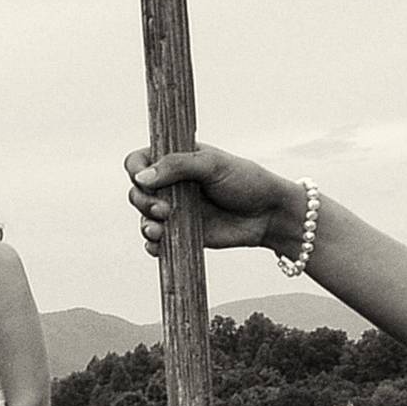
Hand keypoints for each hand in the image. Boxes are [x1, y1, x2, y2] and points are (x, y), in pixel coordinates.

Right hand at [125, 144, 300, 255]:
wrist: (270, 215)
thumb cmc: (247, 182)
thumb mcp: (212, 165)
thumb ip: (176, 166)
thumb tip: (141, 178)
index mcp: (175, 160)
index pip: (139, 161)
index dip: (136, 169)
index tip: (143, 179)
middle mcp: (171, 185)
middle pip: (137, 191)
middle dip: (142, 201)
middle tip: (163, 209)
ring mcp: (175, 210)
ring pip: (144, 216)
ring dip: (145, 224)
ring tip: (159, 230)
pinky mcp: (181, 233)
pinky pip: (156, 241)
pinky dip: (153, 244)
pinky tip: (159, 244)